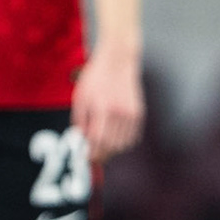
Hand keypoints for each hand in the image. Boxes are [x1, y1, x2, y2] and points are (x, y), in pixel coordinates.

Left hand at [72, 41, 142, 163]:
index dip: (92, 152)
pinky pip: (132, 137)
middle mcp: (119, 113)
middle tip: (94, 156)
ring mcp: (131, 114)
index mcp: (102, 108)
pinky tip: (114, 139)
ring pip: (123, 144)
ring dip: (112, 150)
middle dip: (101, 155)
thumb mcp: (80, 97)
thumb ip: (80, 120)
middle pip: (112, 146)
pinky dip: (123, 143)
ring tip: (103, 147)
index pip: (98, 139)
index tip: (86, 157)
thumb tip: (82, 140)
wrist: (117, 62)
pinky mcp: (139, 114)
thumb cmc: (96, 78)